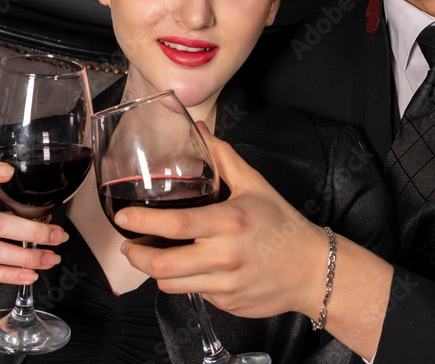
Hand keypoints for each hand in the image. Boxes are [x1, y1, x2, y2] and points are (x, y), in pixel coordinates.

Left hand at [116, 122, 330, 318]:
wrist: (312, 269)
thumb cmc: (283, 224)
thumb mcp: (255, 185)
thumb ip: (223, 158)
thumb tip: (199, 131)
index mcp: (229, 223)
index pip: (174, 225)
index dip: (142, 223)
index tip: (122, 218)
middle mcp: (224, 257)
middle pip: (162, 266)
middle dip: (135, 256)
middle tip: (128, 245)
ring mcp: (225, 285)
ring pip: (171, 284)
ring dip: (156, 271)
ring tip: (154, 256)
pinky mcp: (227, 303)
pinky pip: (193, 293)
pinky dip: (186, 281)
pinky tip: (193, 267)